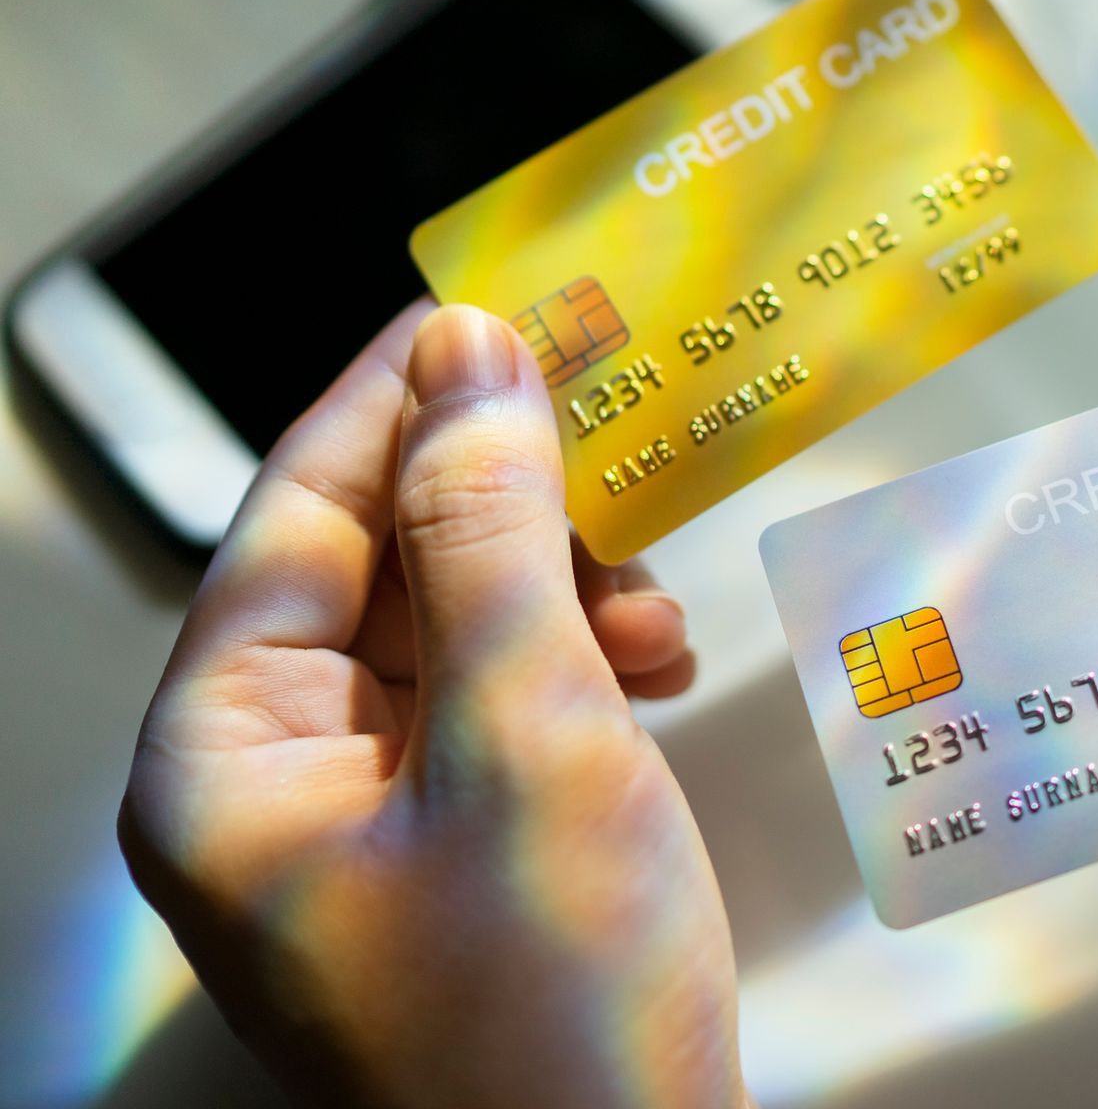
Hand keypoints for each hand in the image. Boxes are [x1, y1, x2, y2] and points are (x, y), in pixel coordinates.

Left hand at [119, 303, 744, 1106]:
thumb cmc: (555, 1008)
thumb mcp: (530, 737)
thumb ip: (492, 537)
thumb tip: (469, 358)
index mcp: (224, 763)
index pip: (289, 519)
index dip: (389, 400)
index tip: (484, 307)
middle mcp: (269, 789)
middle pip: (370, 571)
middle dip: (503, 510)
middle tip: (610, 444)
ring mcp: (361, 827)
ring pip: (445, 631)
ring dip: (557, 592)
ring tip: (655, 616)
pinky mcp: (449, 849)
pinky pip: (492, 703)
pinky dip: (574, 665)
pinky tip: (646, 669)